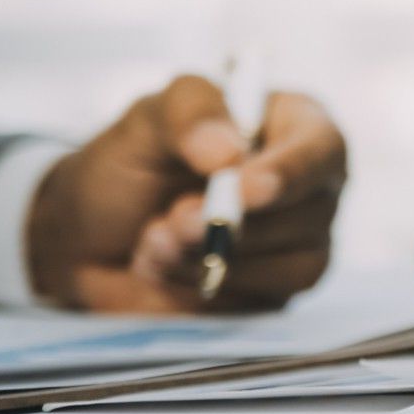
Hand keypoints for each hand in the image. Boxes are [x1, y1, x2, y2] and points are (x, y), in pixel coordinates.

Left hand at [27, 75, 345, 312]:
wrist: (91, 240)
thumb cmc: (130, 168)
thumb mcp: (146, 121)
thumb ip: (188, 112)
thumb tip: (230, 153)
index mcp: (293, 127)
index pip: (322, 148)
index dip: (290, 171)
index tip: (242, 188)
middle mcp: (309, 188)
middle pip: (313, 213)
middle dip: (238, 224)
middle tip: (174, 220)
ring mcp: (300, 244)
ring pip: (296, 266)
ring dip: (218, 259)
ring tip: (156, 243)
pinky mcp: (278, 293)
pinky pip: (266, 301)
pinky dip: (211, 288)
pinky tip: (170, 269)